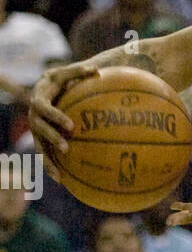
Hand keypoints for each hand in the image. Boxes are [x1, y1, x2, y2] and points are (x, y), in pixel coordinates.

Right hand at [28, 60, 100, 178]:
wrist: (44, 88)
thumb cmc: (59, 80)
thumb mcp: (66, 73)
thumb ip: (80, 71)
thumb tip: (97, 70)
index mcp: (38, 99)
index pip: (44, 109)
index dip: (55, 117)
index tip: (71, 126)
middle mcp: (33, 116)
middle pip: (39, 130)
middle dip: (52, 139)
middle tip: (66, 148)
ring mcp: (35, 130)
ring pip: (39, 148)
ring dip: (48, 162)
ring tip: (59, 177)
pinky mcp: (40, 140)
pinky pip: (44, 156)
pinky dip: (51, 168)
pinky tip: (63, 181)